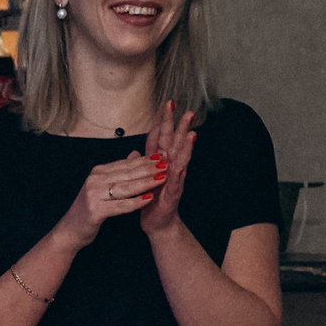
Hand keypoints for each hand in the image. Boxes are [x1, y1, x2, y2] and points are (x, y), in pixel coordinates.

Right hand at [57, 144, 167, 249]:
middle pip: (128, 173)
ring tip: (163, 179)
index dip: (145, 160)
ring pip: (126, 187)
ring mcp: (93, 195)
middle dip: (149, 169)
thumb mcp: (103, 186)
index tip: (163, 156)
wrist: (70, 231)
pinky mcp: (95, 210)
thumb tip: (135, 154)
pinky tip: (149, 199)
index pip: (126, 163)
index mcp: (98, 172)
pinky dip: (136, 202)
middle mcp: (94, 180)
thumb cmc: (90, 209)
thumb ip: (119, 171)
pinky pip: (121, 205)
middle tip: (167, 165)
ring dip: (147, 182)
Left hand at [139, 100, 197, 238]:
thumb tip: (133, 152)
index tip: (167, 103)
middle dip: (180, 128)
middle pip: (174, 144)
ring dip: (185, 148)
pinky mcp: (172, 194)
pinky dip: (178, 174)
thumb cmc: (150, 198)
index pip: (160, 138)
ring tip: (191, 134)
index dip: (163, 121)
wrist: (156, 221)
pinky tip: (181, 167)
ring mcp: (173, 180)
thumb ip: (140, 164)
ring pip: (180, 160)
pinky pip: (175, 183)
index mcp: (158, 162)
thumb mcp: (142, 178)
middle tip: (187, 111)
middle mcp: (169, 167)